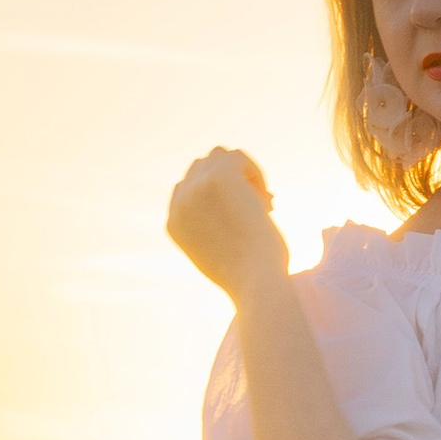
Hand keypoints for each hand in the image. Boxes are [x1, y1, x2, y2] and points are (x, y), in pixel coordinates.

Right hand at [167, 147, 289, 301]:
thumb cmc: (250, 279)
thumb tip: (235, 203)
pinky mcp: (219, 177)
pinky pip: (239, 157)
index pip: (186, 191)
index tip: (243, 211)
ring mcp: (196, 188)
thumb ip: (219, 230)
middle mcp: (179, 204)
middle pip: (200, 168)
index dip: (217, 195)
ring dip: (242, 173)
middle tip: (258, 204)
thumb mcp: (225, 256)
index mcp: (174, 225)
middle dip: (231, 181)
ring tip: (262, 200)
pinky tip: (266, 201)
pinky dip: (256, 174)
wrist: (256, 283)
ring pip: (218, 156)